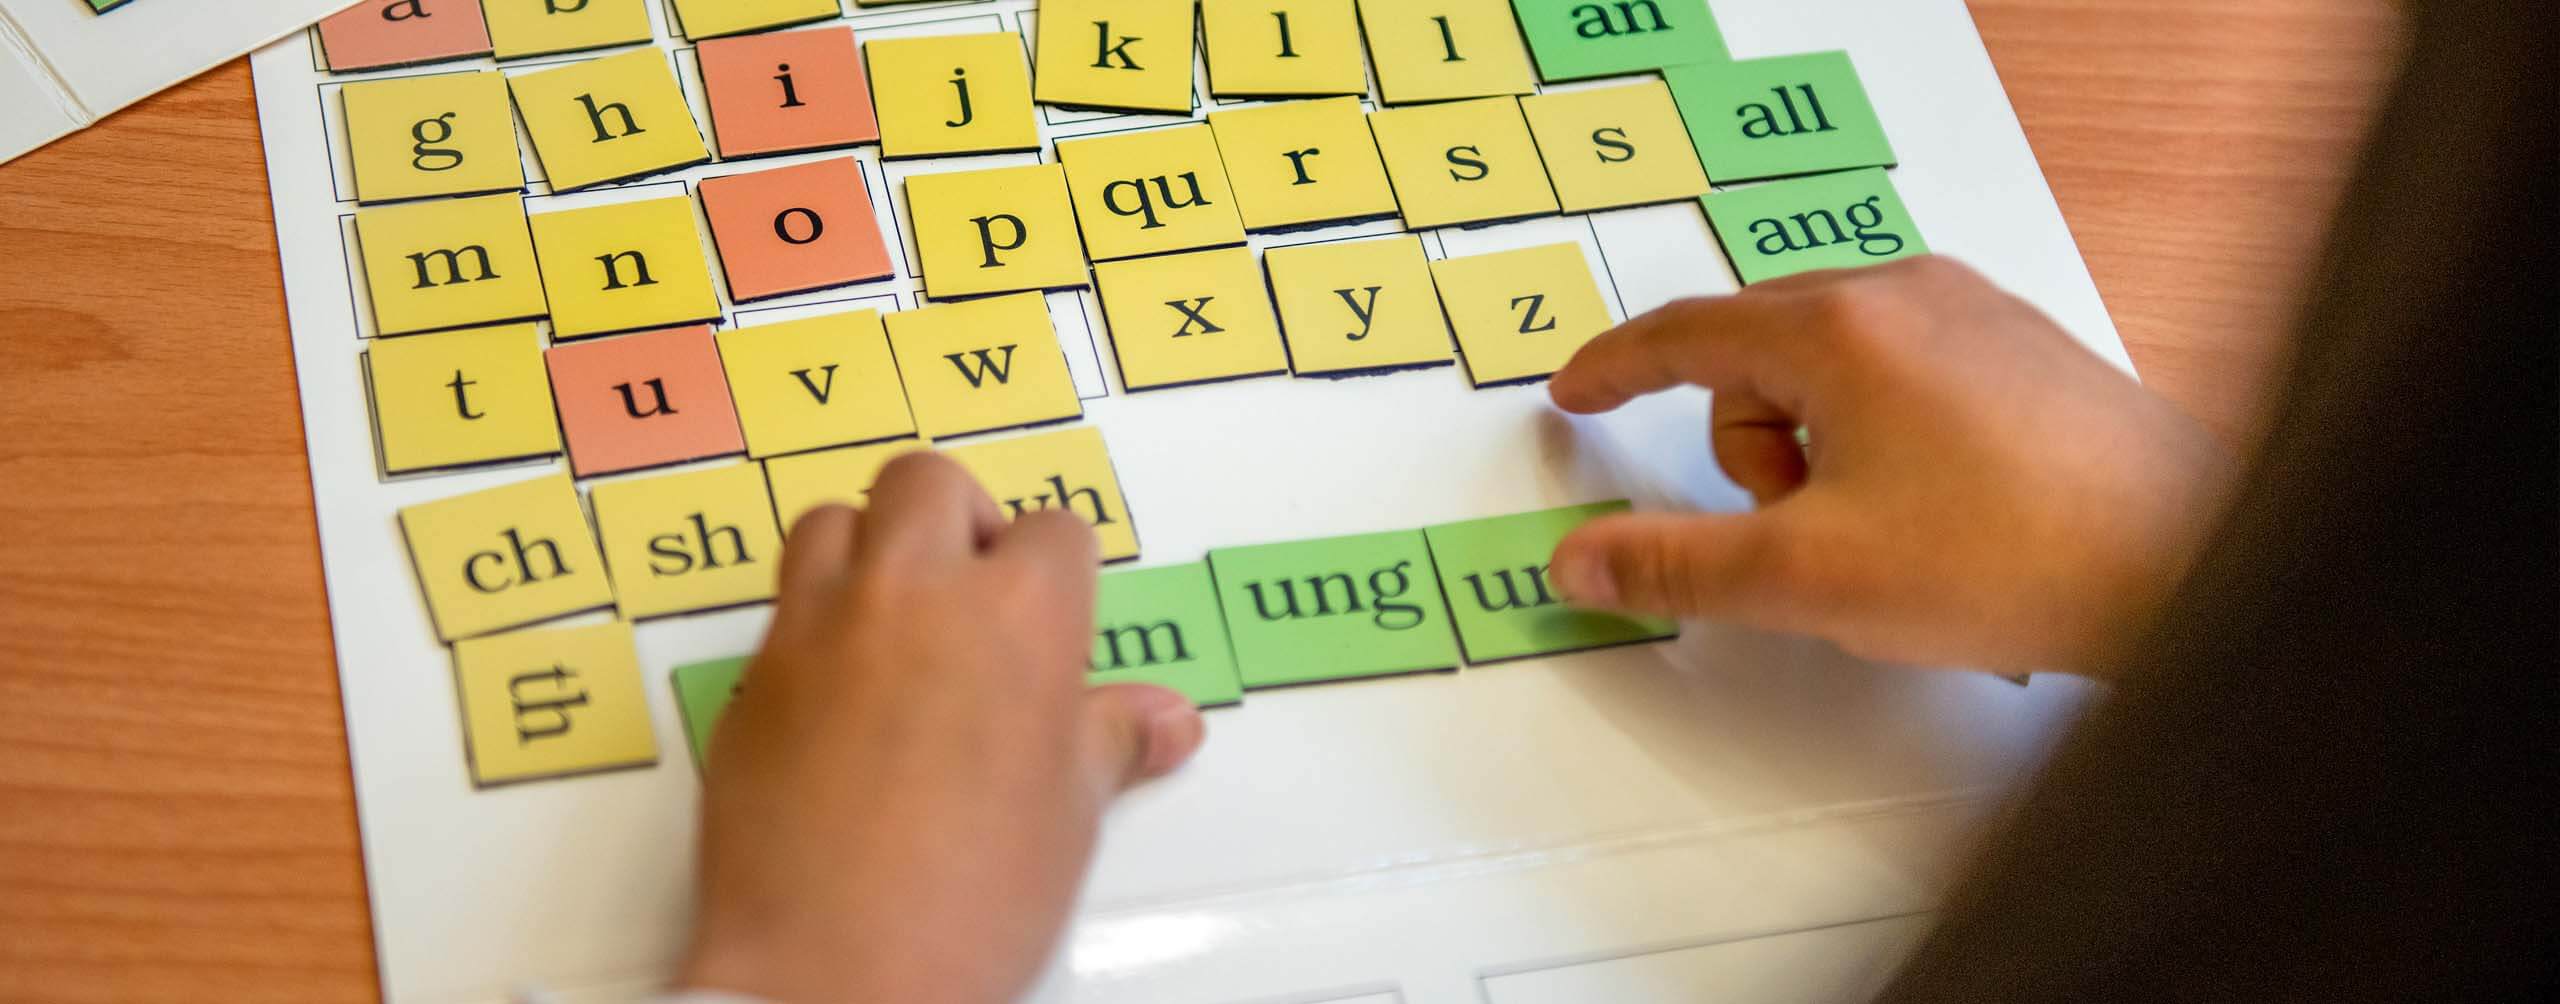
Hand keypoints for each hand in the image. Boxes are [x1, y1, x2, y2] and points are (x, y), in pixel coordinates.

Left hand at [679, 454, 1205, 1002]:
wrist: (836, 972)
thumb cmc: (965, 900)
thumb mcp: (1070, 816)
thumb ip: (1111, 742)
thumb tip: (1162, 722)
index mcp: (1019, 614)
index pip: (1055, 531)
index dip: (1062, 574)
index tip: (1059, 620)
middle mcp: (914, 594)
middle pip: (932, 484)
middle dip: (960, 520)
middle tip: (977, 590)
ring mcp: (820, 627)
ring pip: (836, 518)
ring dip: (871, 545)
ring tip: (898, 613)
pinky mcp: (754, 678)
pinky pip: (783, 606)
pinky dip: (814, 621)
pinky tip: (841, 687)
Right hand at [1546, 257, 2228, 673]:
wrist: (2191, 564)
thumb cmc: (2020, 556)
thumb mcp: (1809, 579)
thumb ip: (1676, 566)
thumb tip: (1582, 559)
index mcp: (1842, 327)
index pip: (1684, 332)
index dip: (1614, 369)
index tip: (1578, 391)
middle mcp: (1908, 294)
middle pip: (1758, 352)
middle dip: (1749, 447)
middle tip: (1796, 528)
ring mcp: (1974, 315)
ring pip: (1831, 367)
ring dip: (1819, 449)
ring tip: (1882, 533)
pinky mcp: (2021, 350)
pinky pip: (1901, 374)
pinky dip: (1881, 439)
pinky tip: (1935, 514)